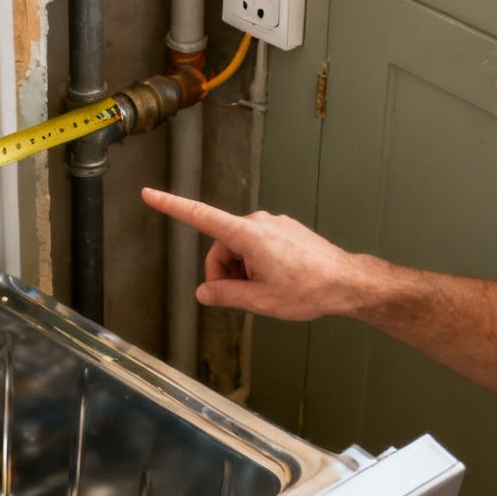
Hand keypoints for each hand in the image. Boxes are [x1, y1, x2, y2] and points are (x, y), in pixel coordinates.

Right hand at [140, 188, 367, 320]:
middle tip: (241, 297)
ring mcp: (273, 224)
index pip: (200, 217)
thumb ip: (225, 295)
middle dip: (223, 273)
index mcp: (248, 235)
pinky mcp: (283, 230)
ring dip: (242, 271)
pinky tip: (276, 281)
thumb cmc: (310, 289)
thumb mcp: (260, 301)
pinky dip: (256, 264)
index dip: (171, 206)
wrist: (346, 282)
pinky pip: (256, 246)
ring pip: (238, 248)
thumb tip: (204, 293)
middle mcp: (258, 222)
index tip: (150, 194)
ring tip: (266, 290)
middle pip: (220, 246)